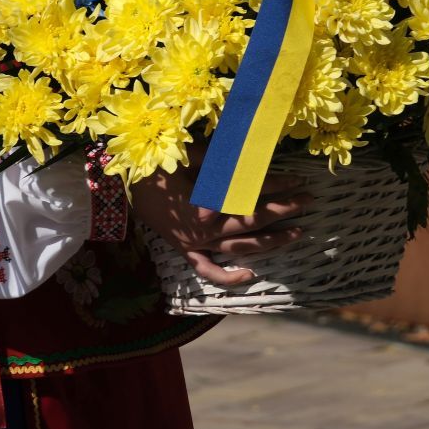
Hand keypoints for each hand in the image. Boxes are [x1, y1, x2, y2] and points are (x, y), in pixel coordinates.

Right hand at [130, 152, 311, 285]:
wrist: (119, 188)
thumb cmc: (154, 166)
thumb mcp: (190, 154)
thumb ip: (223, 157)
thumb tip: (256, 151)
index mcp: (208, 202)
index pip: (253, 193)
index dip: (279, 186)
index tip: (299, 180)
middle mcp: (207, 228)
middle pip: (255, 221)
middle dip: (285, 211)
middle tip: (309, 202)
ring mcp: (197, 243)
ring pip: (242, 247)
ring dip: (273, 242)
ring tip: (298, 234)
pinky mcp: (187, 251)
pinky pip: (209, 271)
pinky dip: (230, 277)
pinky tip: (251, 276)